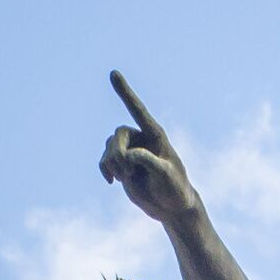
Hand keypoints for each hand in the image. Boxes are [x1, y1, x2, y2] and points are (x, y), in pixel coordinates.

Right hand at [100, 72, 195, 226]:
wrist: (171, 206)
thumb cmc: (175, 188)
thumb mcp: (167, 176)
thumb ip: (150, 162)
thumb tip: (131, 154)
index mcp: (156, 135)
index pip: (138, 110)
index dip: (126, 93)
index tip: (113, 73)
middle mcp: (141, 138)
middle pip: (119, 134)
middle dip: (118, 154)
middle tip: (126, 174)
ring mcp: (129, 150)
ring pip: (109, 146)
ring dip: (112, 163)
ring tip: (124, 179)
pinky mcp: (121, 163)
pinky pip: (104, 160)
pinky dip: (104, 169)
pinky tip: (111, 181)